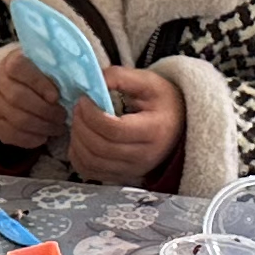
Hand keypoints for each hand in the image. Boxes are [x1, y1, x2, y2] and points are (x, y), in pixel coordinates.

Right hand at [0, 45, 63, 155]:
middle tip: (63, 117)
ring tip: (58, 128)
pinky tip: (44, 137)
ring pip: (16, 119)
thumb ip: (61, 69)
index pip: (19, 68)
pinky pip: (9, 134)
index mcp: (12, 61)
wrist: (19, 86)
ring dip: (41, 127)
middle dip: (45, 111)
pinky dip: (29, 139)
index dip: (38, 82)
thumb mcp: (49, 66)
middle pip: (18, 97)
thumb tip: (82, 75)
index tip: (57, 96)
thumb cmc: (42, 76)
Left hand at [63, 66, 183, 186]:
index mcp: (154, 131)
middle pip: (99, 148)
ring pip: (91, 163)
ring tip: (78, 121)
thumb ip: (121, 77)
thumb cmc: (163, 103)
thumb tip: (94, 80)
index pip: (114, 130)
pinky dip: (77, 156)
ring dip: (76, 140)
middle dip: (81, 125)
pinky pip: (90, 172)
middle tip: (78, 107)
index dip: (91, 114)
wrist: (178, 128)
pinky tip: (80, 138)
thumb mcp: (148, 82)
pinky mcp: (121, 177)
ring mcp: (132, 170)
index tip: (84, 99)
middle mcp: (143, 157)